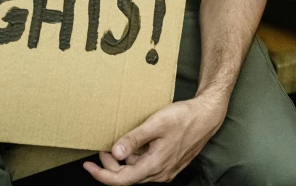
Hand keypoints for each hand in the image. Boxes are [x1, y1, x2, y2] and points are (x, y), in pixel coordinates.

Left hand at [83, 95, 226, 183]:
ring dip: (123, 162)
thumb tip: (116, 153)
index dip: (102, 175)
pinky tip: (132, 145)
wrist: (207, 116)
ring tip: (113, 146)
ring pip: (138, 172)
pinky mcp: (169, 163)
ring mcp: (166, 169)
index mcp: (155, 165)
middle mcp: (160, 173)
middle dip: (110, 167)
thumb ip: (135, 139)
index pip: (122, 180)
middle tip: (100, 150)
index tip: (88, 166)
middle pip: (128, 177)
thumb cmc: (183, 118)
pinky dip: (135, 159)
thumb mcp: (156, 124)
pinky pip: (147, 166)